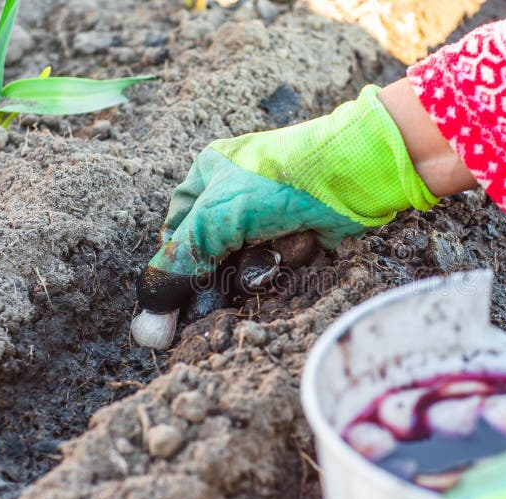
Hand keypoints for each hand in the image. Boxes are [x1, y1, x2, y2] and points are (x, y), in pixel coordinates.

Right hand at [136, 85, 437, 311]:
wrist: (354, 174)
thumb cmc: (279, 182)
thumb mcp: (216, 217)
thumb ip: (181, 261)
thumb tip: (150, 316)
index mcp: (206, 178)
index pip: (176, 233)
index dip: (177, 268)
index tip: (176, 302)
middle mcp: (234, 197)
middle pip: (211, 256)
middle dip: (226, 271)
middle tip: (238, 272)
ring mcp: (268, 217)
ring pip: (247, 265)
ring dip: (263, 265)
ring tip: (280, 247)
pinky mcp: (297, 233)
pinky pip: (280, 264)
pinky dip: (292, 258)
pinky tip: (306, 240)